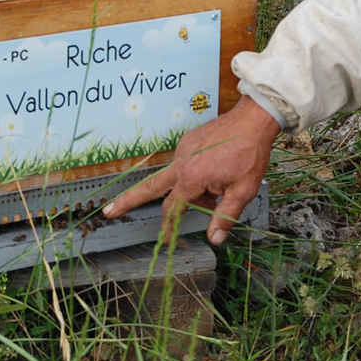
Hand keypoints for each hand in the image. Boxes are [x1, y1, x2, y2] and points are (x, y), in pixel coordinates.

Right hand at [102, 95, 280, 245]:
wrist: (252, 120)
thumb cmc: (249, 154)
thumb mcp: (243, 191)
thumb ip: (225, 216)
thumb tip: (214, 240)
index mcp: (191, 177)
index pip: (172, 209)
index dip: (168, 228)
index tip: (163, 240)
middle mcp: (181, 162)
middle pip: (149, 187)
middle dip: (127, 200)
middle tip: (108, 211)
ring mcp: (182, 149)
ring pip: (177, 178)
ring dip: (189, 190)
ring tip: (220, 187)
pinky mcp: (188, 141)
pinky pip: (185, 164)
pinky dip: (194, 175)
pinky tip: (217, 172)